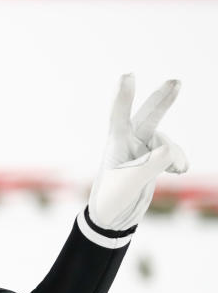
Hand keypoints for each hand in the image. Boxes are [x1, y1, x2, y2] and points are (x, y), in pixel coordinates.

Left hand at [87, 74, 188, 231]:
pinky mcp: (152, 160)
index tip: (128, 75)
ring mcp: (142, 150)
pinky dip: (178, 161)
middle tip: (176, 81)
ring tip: (177, 170)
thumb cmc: (111, 199)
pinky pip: (172, 154)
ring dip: (174, 154)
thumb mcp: (130, 183)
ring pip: (167, 142)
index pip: (119, 115)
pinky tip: (180, 170)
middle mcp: (129, 143)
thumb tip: (170, 150)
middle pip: (148, 115)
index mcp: (116, 144)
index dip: (124, 95)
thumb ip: (151, 165)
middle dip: (162, 98)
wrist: (112, 217)